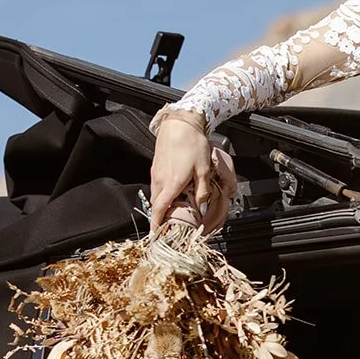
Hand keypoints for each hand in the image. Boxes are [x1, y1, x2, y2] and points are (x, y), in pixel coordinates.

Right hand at [149, 118, 237, 232]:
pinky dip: (162, 194)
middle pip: (157, 205)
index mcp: (171, 183)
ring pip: (156, 195)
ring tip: (173, 211)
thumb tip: (201, 205)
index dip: (157, 224)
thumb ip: (202, 190)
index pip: (160, 209)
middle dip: (161, 217)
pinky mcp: (156, 167)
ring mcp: (156, 173)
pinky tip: (173, 193)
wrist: (179, 124)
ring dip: (162, 205)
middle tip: (169, 225)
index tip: (156, 234)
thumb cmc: (192, 144)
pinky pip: (157, 186)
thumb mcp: (204, 169)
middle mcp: (160, 180)